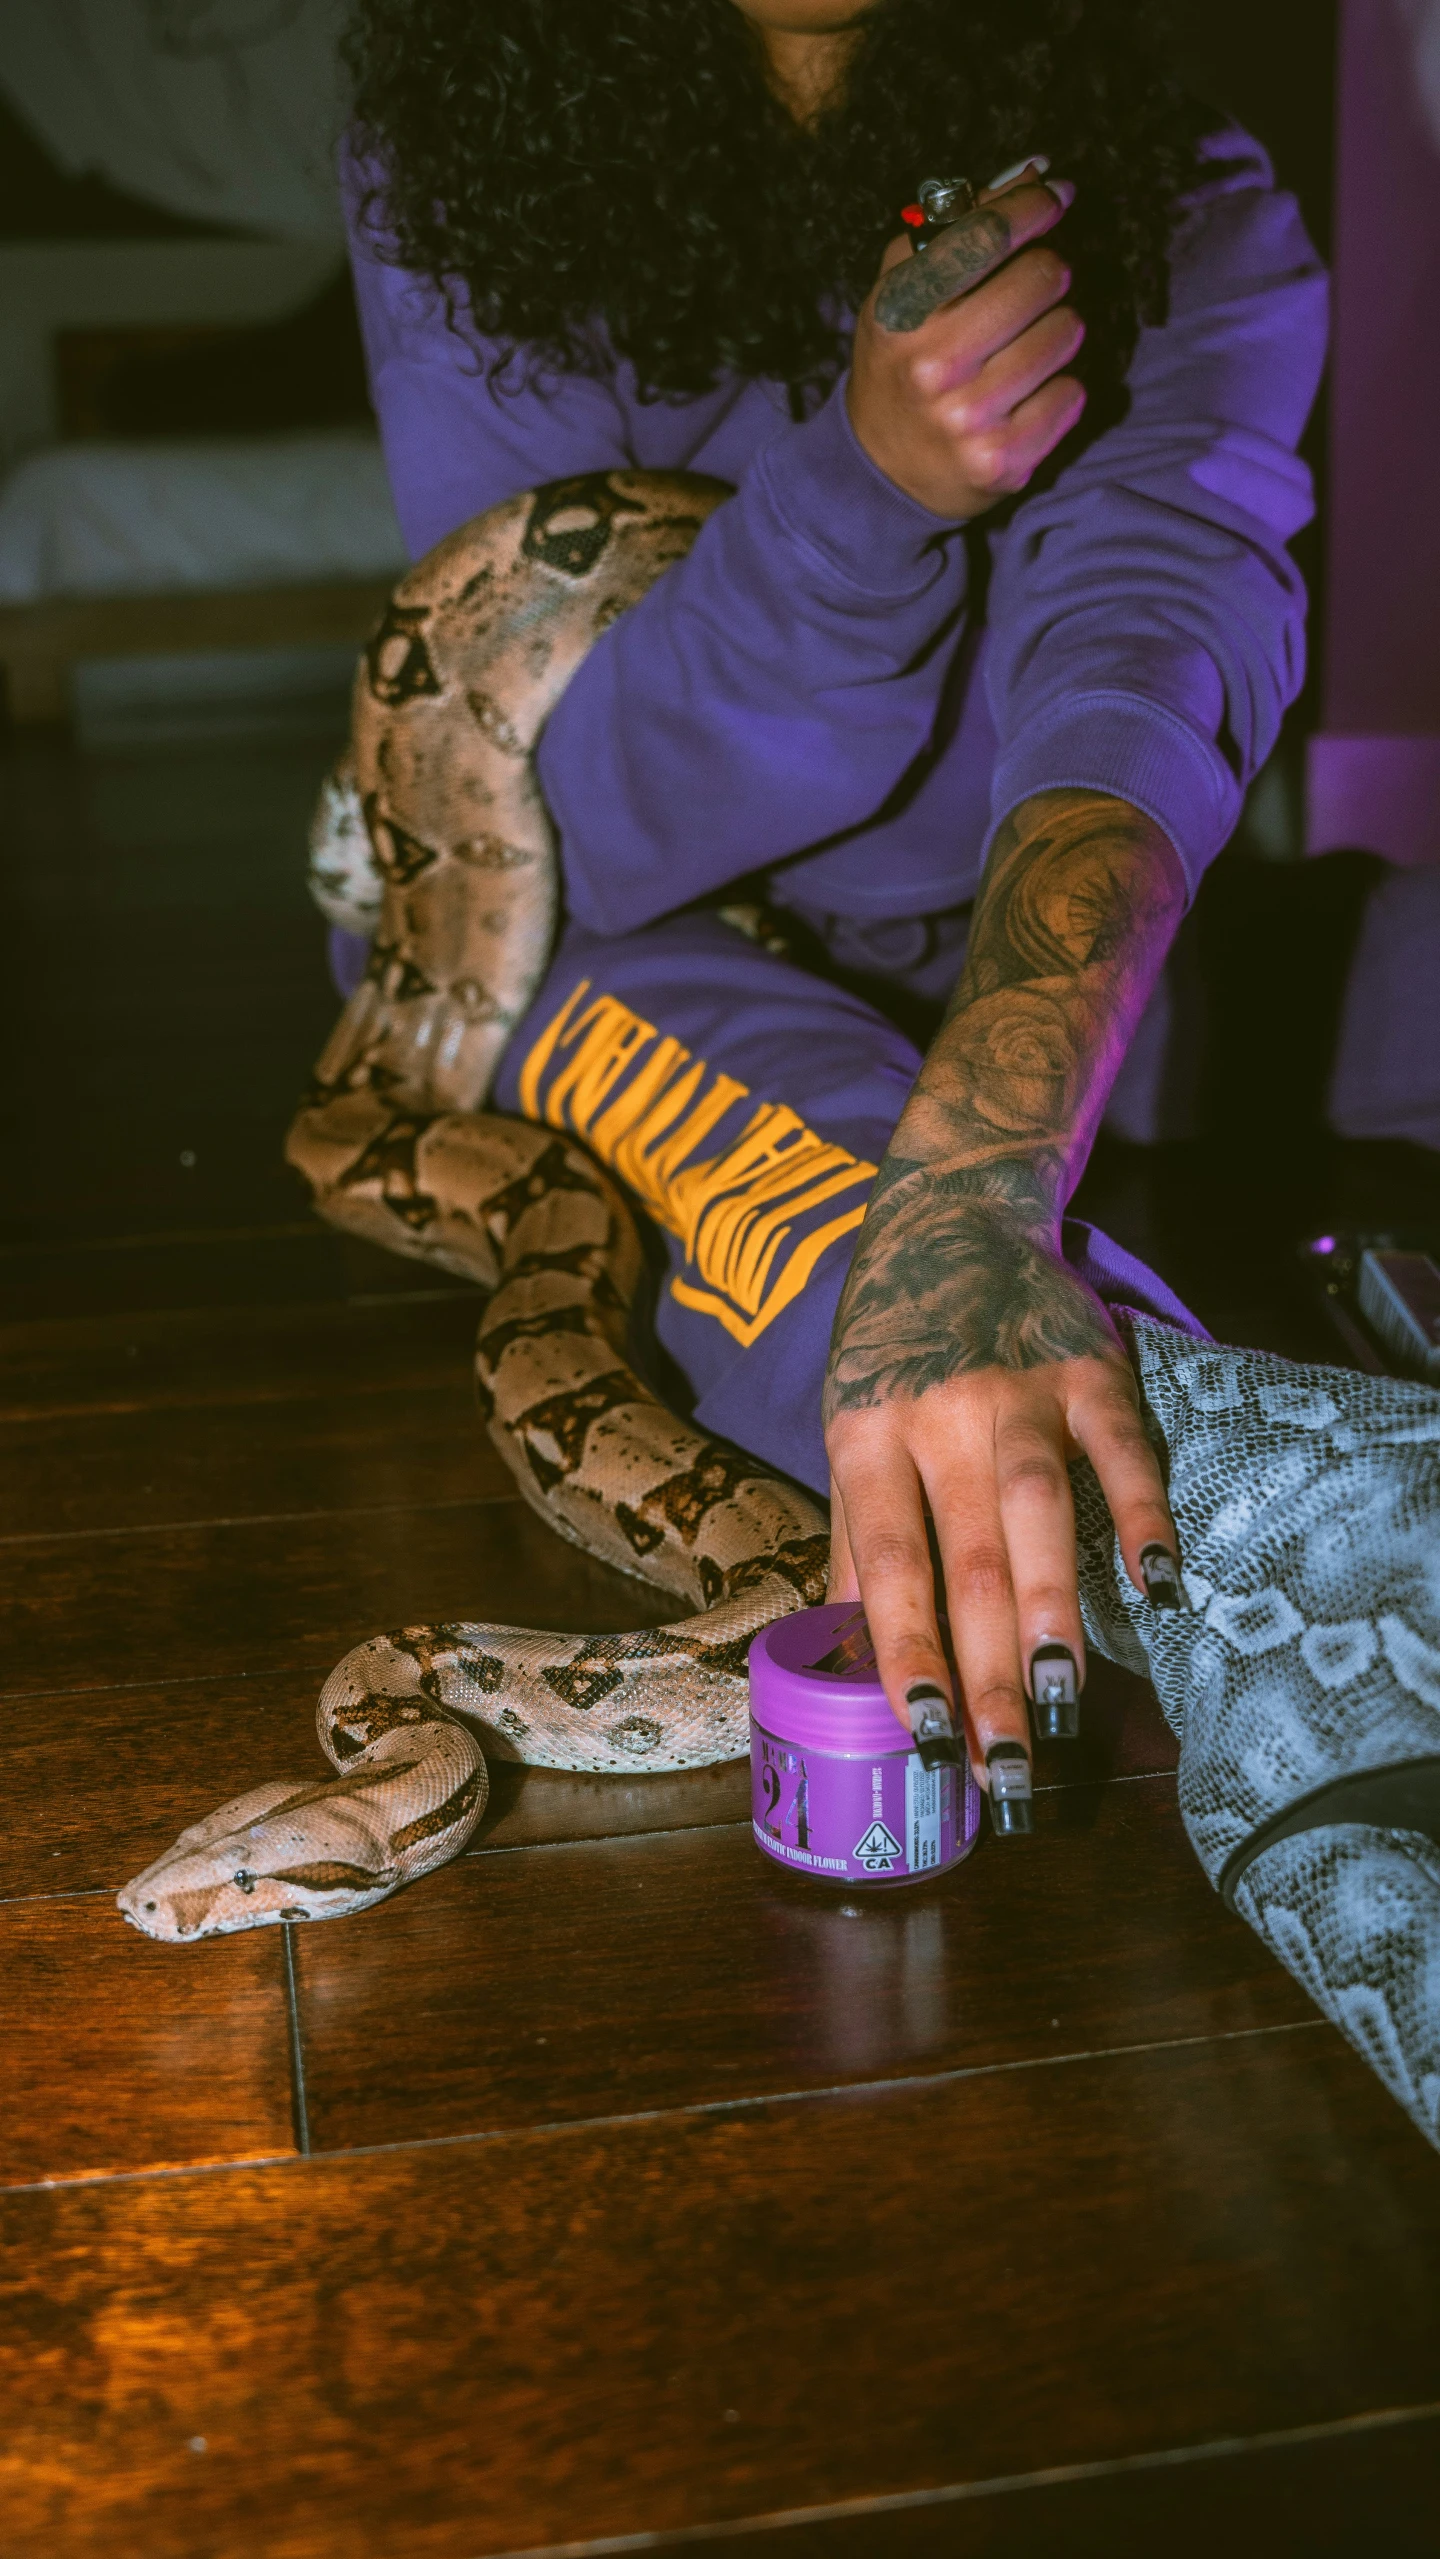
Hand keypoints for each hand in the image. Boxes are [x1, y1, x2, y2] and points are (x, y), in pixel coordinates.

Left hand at [823, 1166, 1179, 1802]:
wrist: (949, 1218)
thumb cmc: (892, 1351)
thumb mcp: (850, 1433)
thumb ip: (854, 1542)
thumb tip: (844, 1661)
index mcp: (866, 1439)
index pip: (888, 1565)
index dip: (906, 1652)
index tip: (924, 1738)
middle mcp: (939, 1416)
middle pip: (966, 1560)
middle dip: (987, 1673)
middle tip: (1012, 1768)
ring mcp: (1019, 1388)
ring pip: (1037, 1511)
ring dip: (1052, 1607)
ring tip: (1062, 1700)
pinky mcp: (1091, 1366)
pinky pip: (1121, 1449)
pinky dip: (1142, 1514)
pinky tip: (1160, 1585)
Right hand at [847, 166, 1086, 519]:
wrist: (880, 471)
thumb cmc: (900, 361)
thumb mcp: (902, 290)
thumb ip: (958, 225)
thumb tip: (1035, 169)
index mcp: (901, 311)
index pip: (987, 234)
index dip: (1034, 205)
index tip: (1055, 199)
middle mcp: (933, 365)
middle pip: (1043, 277)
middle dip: (1048, 273)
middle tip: (1033, 287)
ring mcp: (970, 418)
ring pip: (1067, 332)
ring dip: (1059, 329)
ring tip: (1027, 345)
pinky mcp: (1004, 460)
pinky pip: (1073, 393)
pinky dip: (1061, 387)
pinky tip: (1029, 394)